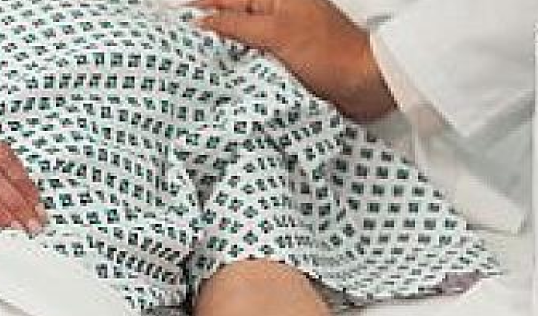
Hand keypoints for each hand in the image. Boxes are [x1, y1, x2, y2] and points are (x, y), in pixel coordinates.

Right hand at [189, 0, 396, 121]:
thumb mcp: (276, 33)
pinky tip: (226, 82)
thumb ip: (237, 26)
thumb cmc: (331, 53)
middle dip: (206, 32)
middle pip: (230, 19)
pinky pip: (253, 64)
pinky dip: (239, 72)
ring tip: (195, 67)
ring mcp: (280, 41)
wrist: (365, 85)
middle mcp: (276, 16)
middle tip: (177, 47)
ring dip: (221, 56)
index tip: (173, 19)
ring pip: (239, 44)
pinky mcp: (285, 65)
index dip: (198, 6)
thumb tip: (203, 21)